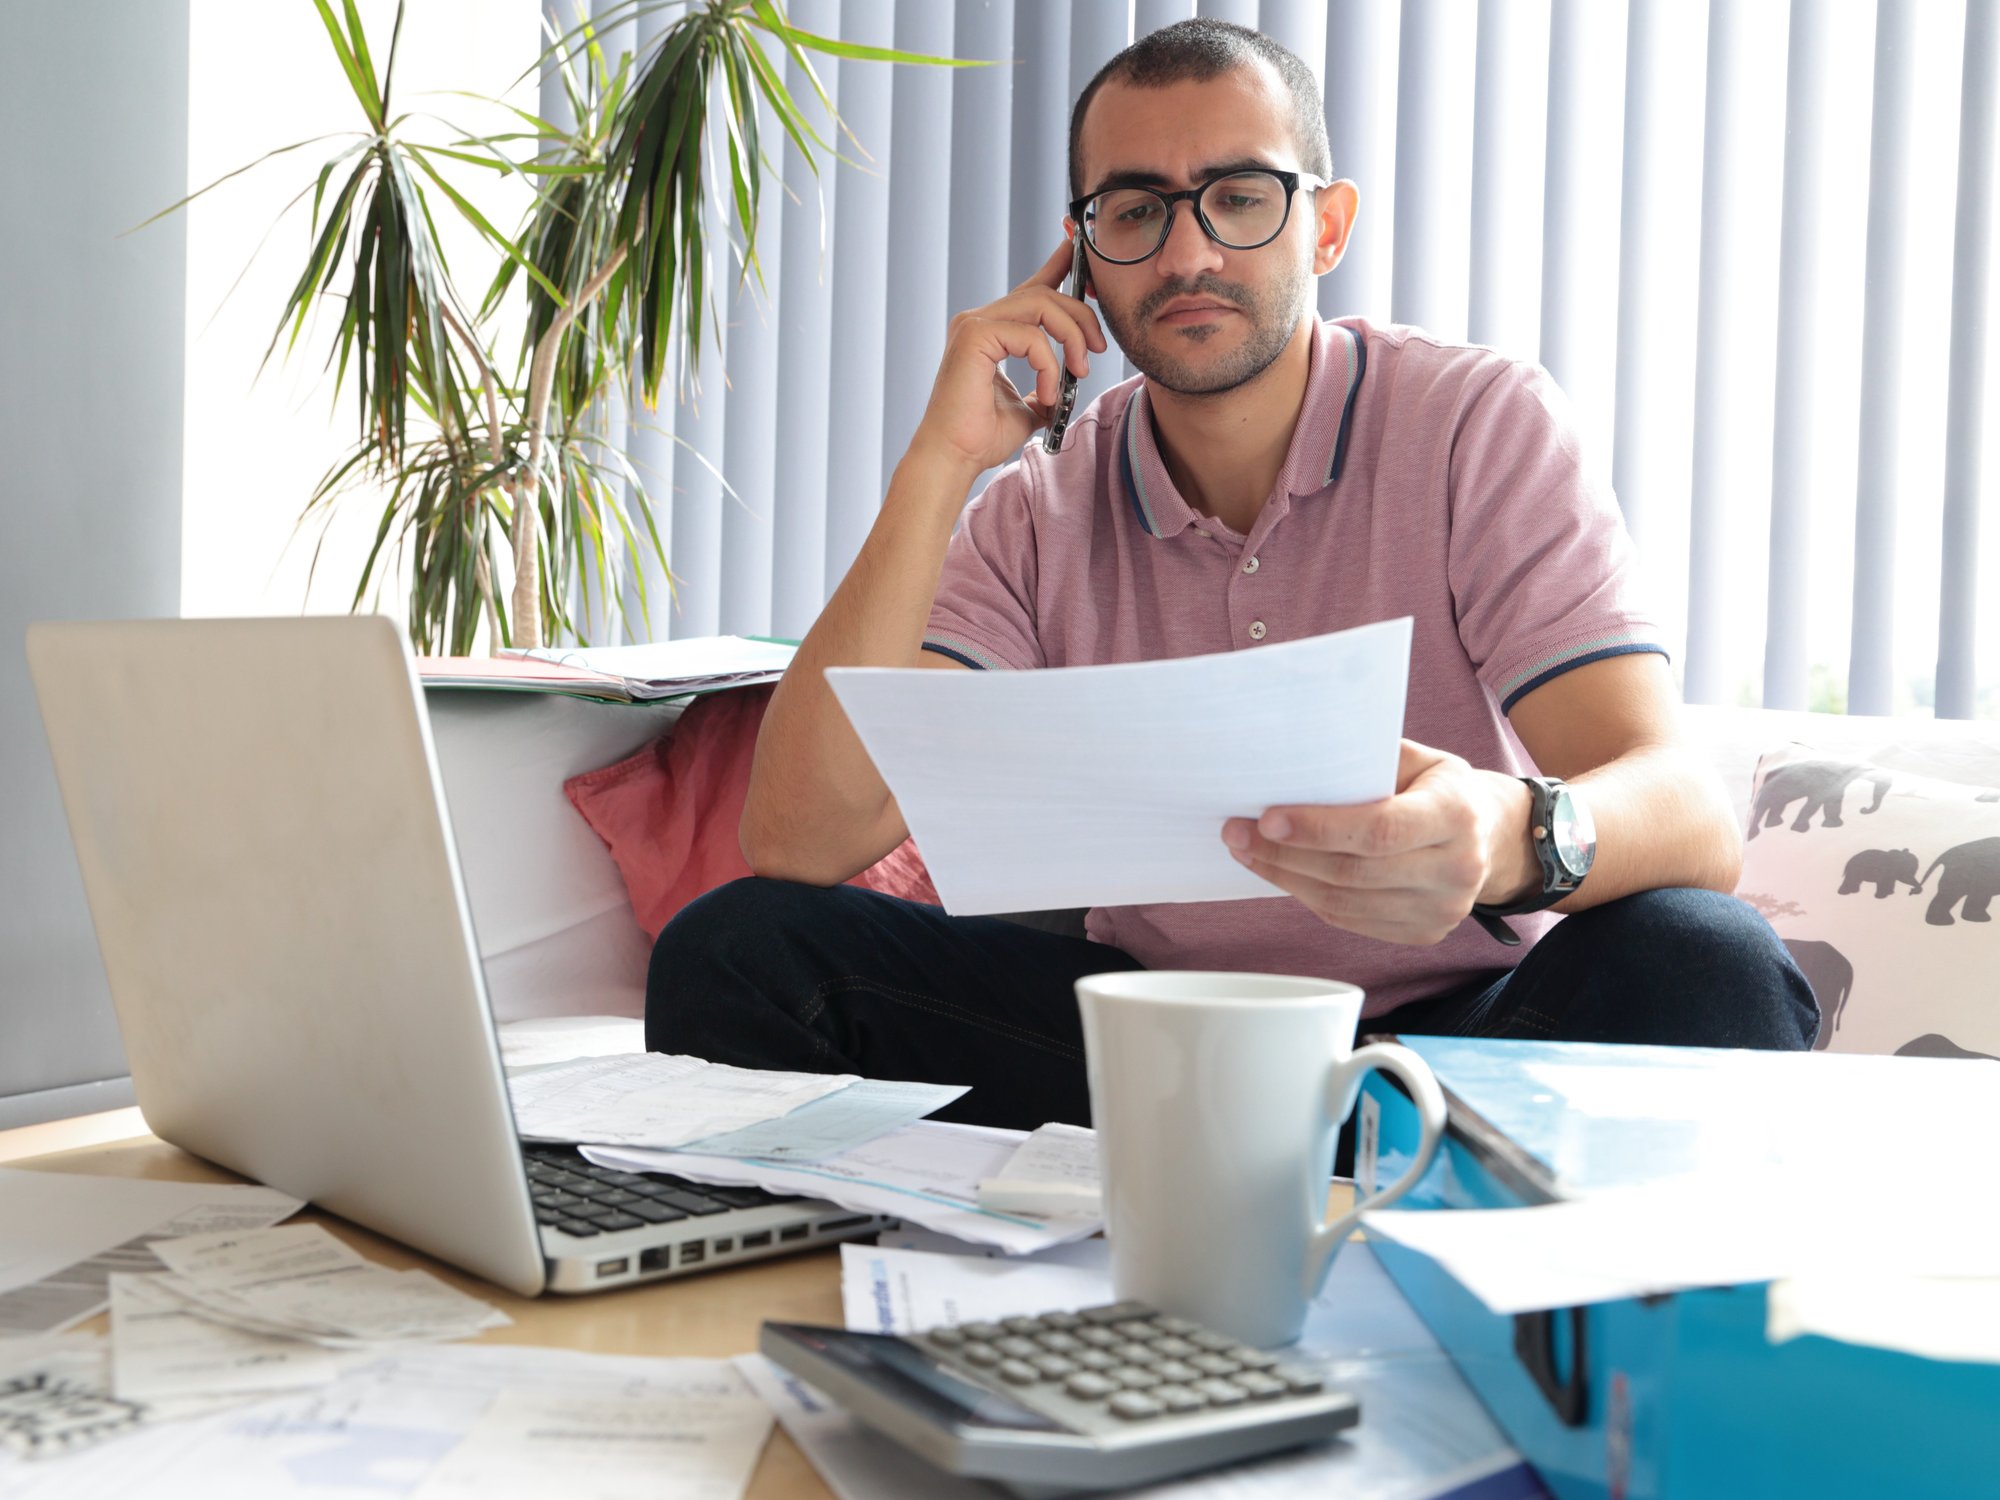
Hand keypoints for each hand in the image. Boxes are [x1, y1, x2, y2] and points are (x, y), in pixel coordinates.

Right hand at [909, 237, 1106, 475]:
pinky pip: (1031, 336)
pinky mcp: (974, 336)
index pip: (1031, 289)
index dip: (1060, 266)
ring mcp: (974, 324)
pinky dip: (1048, 365)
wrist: (952, 458)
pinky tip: (1046, 394)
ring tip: (1080, 370)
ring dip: (1073, 336)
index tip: (1082, 253)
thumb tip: (1064, 392)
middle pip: (1045, 293)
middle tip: (1097, 350)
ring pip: (1042, 304)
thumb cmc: (979, 438)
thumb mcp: (1025, 409)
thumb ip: (1043, 389)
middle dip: (1081, 317)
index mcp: (991, 331)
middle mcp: (979, 320)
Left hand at [1220, 741, 1538, 945]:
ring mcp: (1443, 910)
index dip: (1319, 828)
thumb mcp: (1419, 758)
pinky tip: (1281, 873)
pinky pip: (1350, 921)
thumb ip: (1367, 760)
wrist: (1490, 836)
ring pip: (1345, 903)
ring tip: (1246, 851)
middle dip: (1285, 853)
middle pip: (1354, 871)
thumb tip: (1294, 762)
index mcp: (1457, 814)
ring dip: (1286, 878)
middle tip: (1237, 833)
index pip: (1380, 829)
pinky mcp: (1424, 933)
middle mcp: (1457, 868)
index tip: (1267, 818)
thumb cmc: (1439, 787)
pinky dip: (1308, 897)